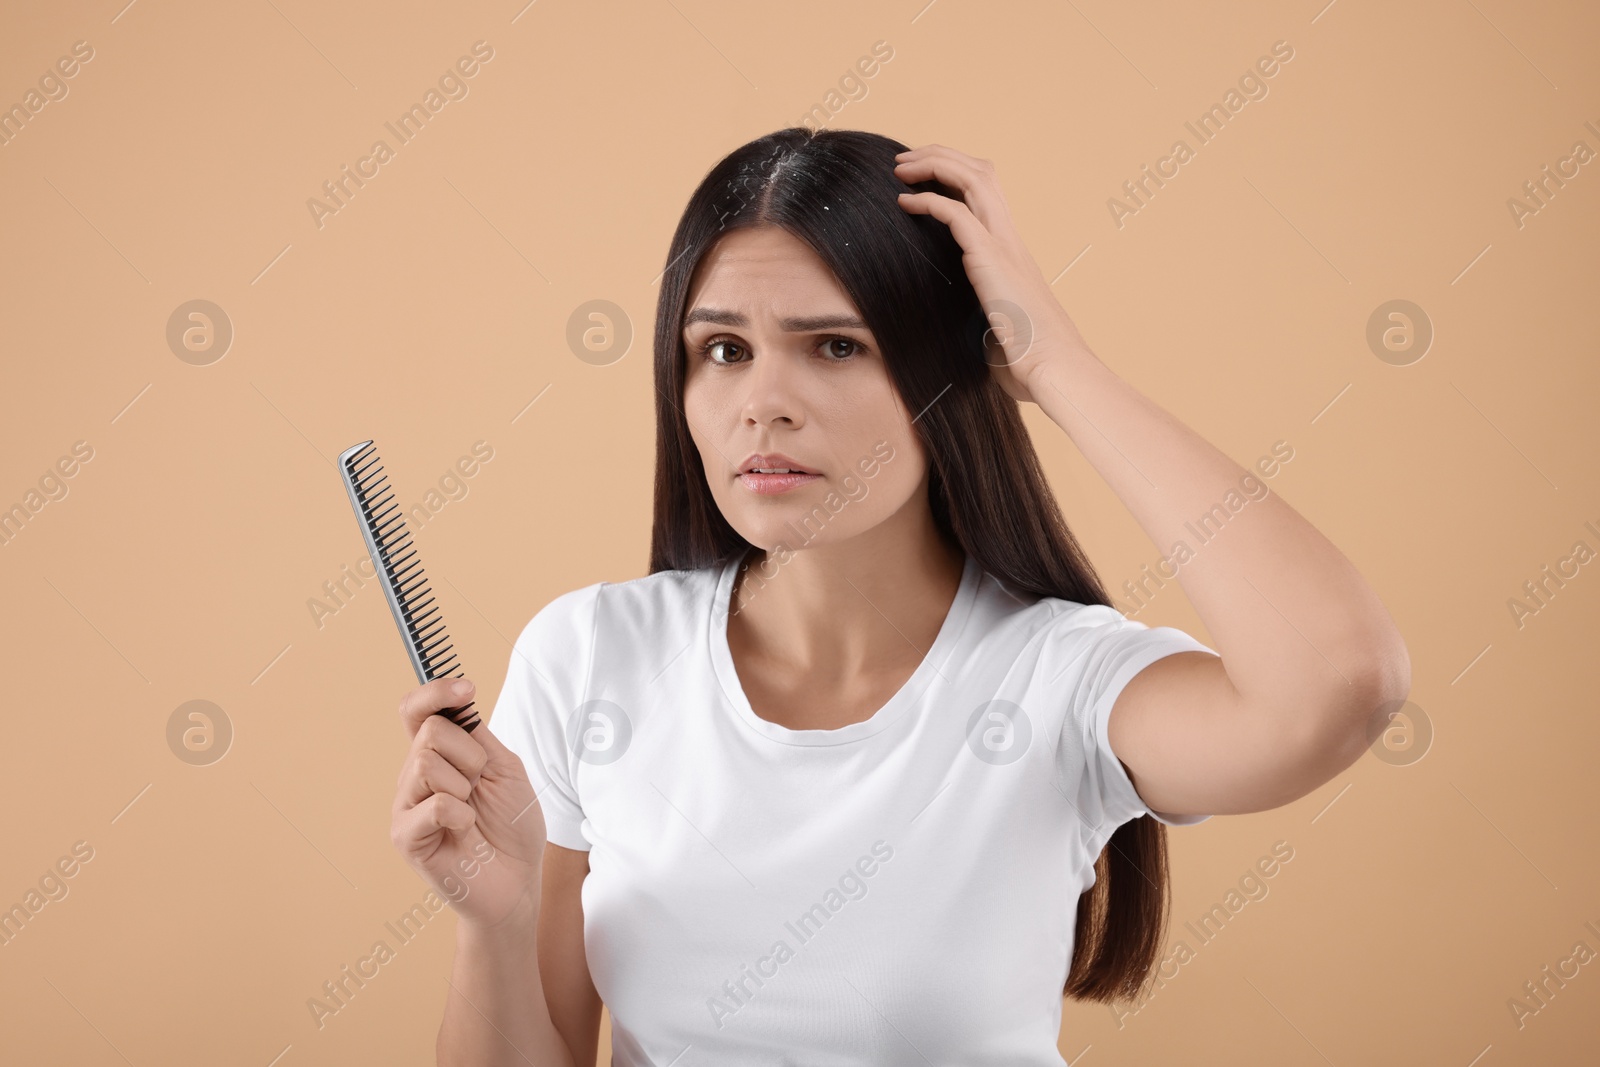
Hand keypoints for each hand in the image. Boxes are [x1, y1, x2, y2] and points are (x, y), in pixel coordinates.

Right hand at [390, 676, 544, 930]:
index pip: (417, 710)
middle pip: (429, 731)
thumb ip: (477, 735)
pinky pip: (433, 804)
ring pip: (427, 762)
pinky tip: (465, 831)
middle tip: (479, 787)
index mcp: (438, 755)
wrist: (517, 880)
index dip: (435, 691)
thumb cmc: (511, 826)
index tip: (467, 687)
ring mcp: (406, 805)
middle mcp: (414, 776)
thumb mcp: (504, 768)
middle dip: (469, 755)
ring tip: (472, 812)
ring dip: (466, 786)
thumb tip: (458, 698)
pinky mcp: (406, 836)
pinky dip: (461, 815)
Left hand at [894, 144, 1090, 404]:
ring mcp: (1004, 247)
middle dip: (942, 157)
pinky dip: (928, 199)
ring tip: (901, 167)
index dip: (955, 176)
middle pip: (981, 173)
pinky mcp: (992, 260)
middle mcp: (1011, 241)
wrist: (1055, 372)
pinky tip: (904, 201)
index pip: (987, 194)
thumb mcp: (996, 329)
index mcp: (1012, 254)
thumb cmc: (1029, 362)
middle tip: (904, 161)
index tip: (921, 180)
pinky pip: (956, 213)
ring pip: (974, 179)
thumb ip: (981, 316)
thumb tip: (965, 331)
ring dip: (935, 165)